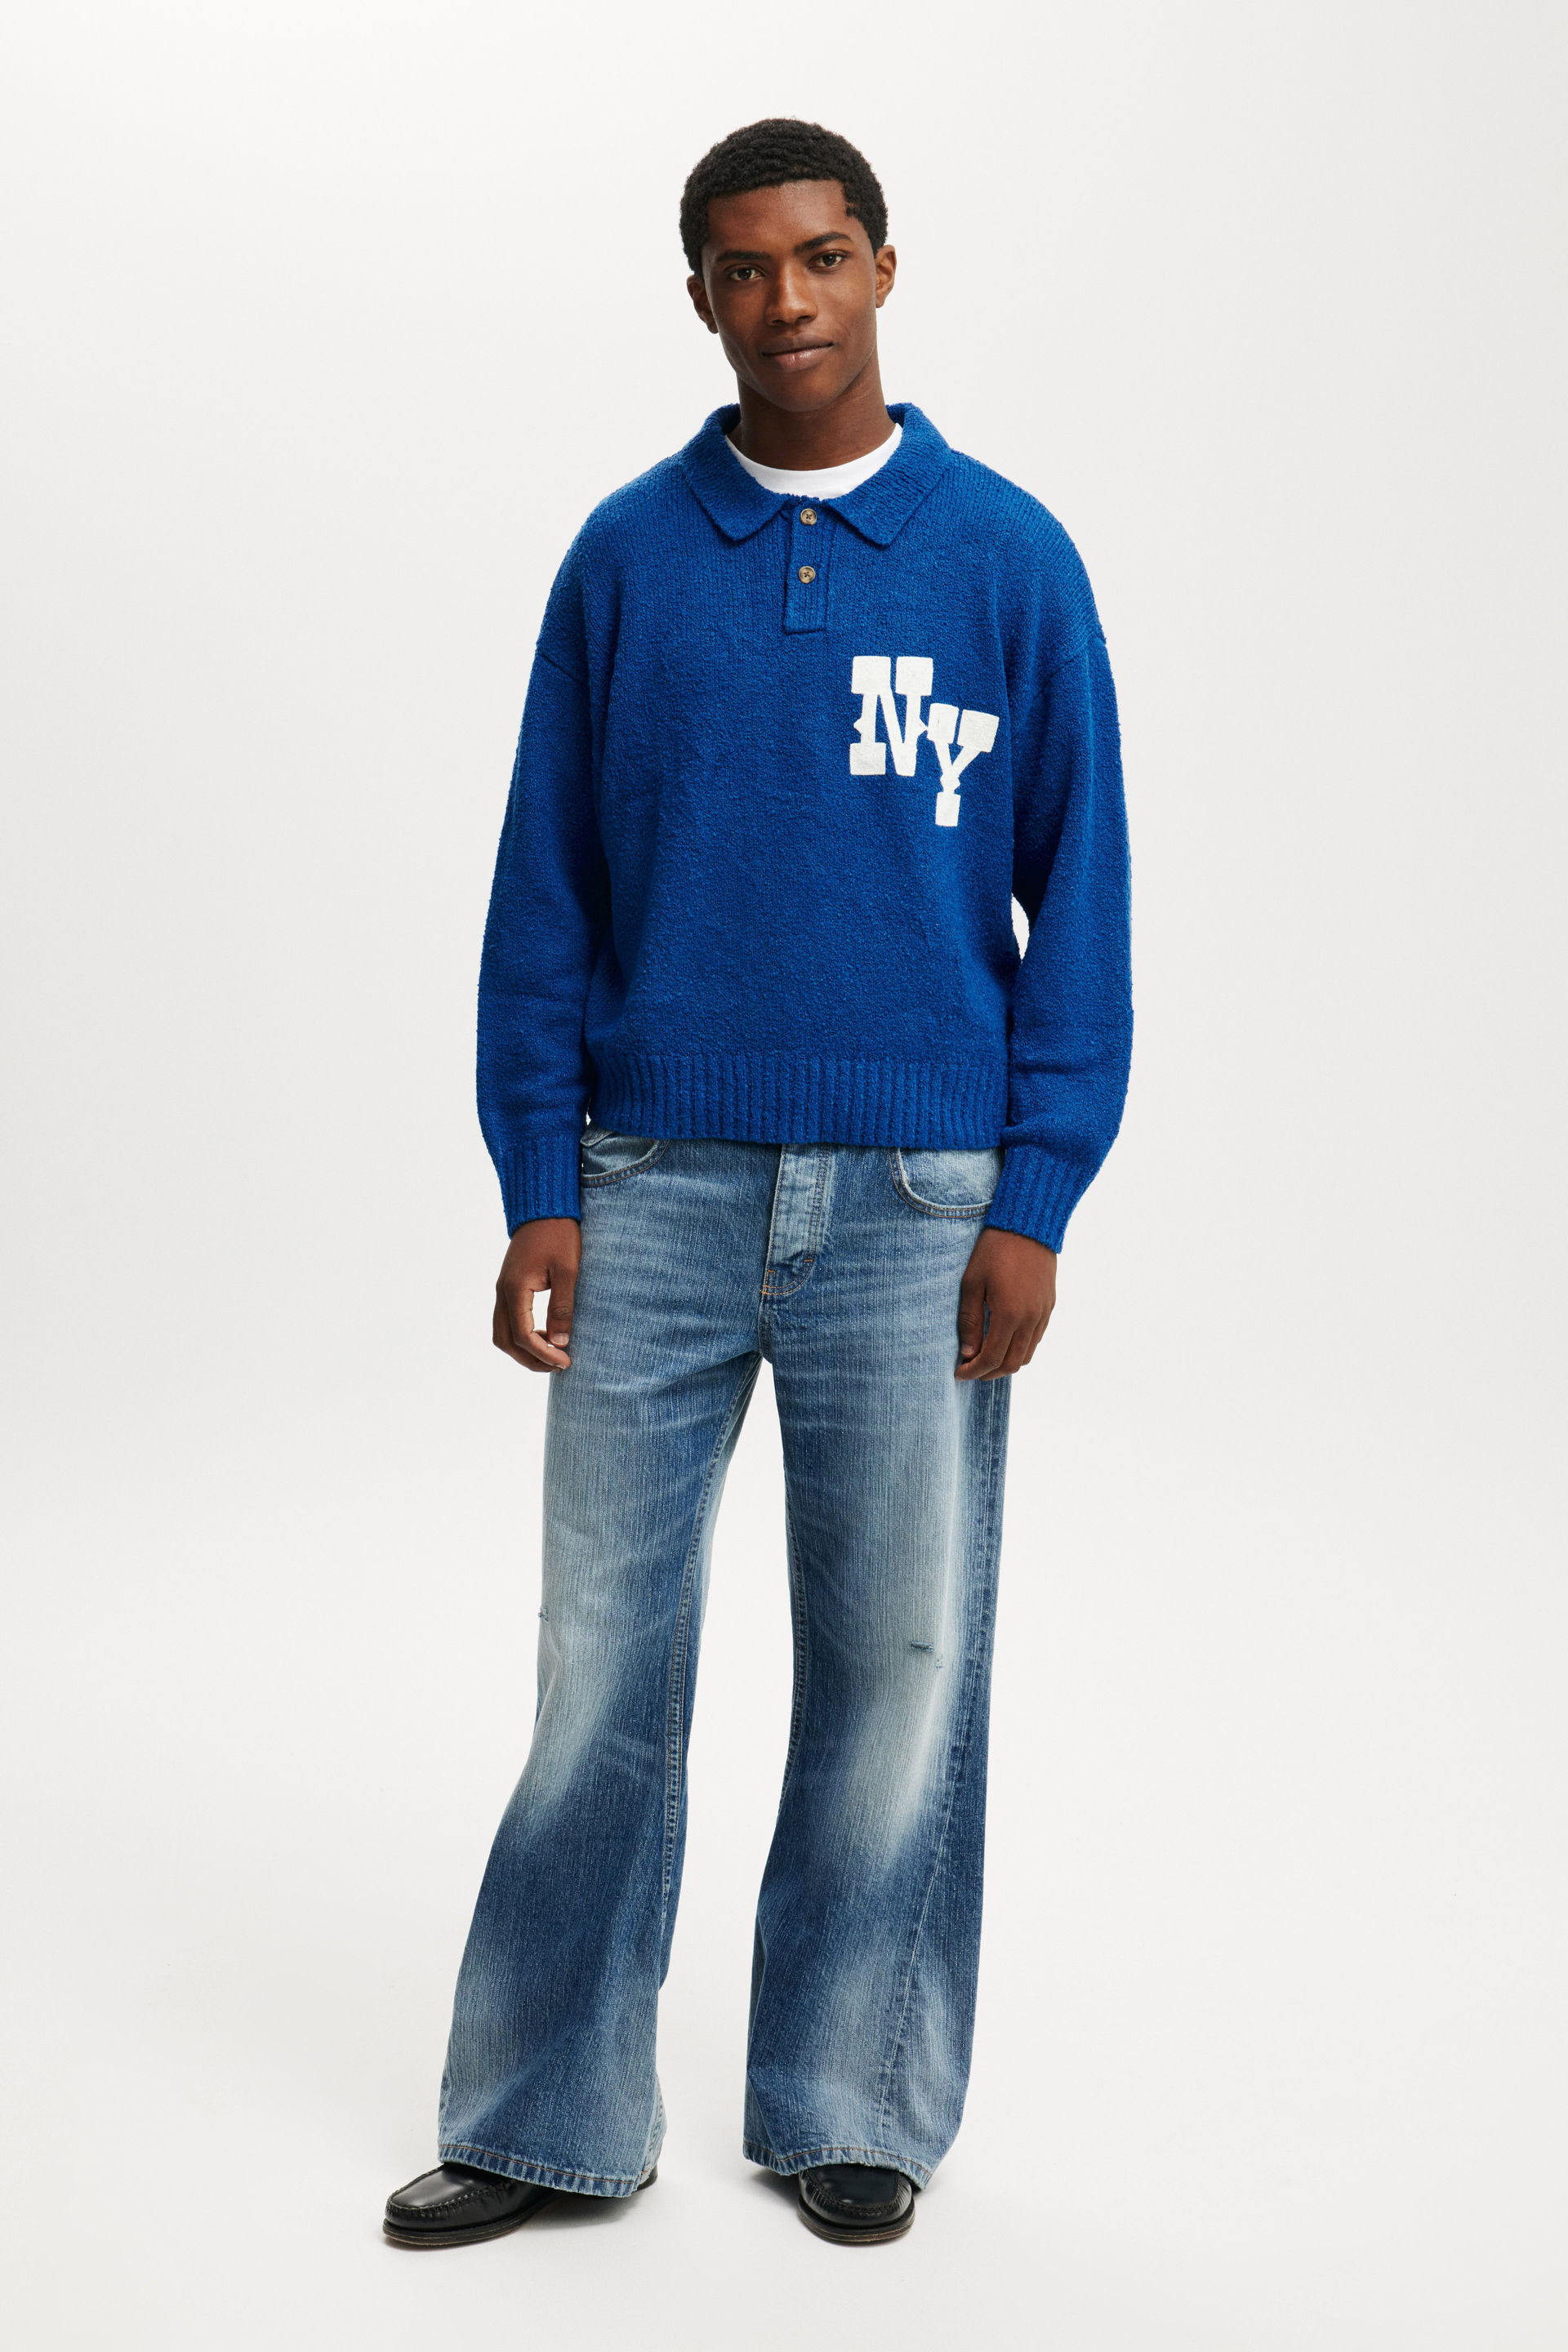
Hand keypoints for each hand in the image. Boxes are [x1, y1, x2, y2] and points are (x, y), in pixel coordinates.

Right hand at [493, 1217, 580, 1371]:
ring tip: (552, 1353)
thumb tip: (560, 1344)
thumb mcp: (568, 1271)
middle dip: (530, 1359)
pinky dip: (522, 1334)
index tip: (566, 1362)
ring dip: (524, 1349)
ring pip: (503, 1333)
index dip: (543, 1355)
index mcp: (515, 1289)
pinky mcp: (508, 1286)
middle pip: (505, 1341)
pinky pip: (507, 1320)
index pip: (523, 1336)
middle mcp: (502, 1292)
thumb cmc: (559, 1235)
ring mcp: (502, 1289)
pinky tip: (546, 1333)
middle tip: (558, 1365)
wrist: (543, 1207)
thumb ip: (562, 1308)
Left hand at [955, 1227, 1056, 1379]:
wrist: (1028, 1225)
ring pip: (1027, 1354)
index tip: (959, 1372)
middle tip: (970, 1369)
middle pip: (1012, 1364)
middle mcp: (1031, 1319)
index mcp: (1010, 1315)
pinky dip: (1020, 1348)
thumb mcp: (972, 1283)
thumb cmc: (994, 1250)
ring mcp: (1043, 1313)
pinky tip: (1004, 1340)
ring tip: (985, 1358)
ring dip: (1006, 1363)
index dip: (974, 1371)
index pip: (992, 1358)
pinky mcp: (1049, 1305)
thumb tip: (968, 1352)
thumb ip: (970, 1321)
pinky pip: (1036, 1338)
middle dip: (989, 1373)